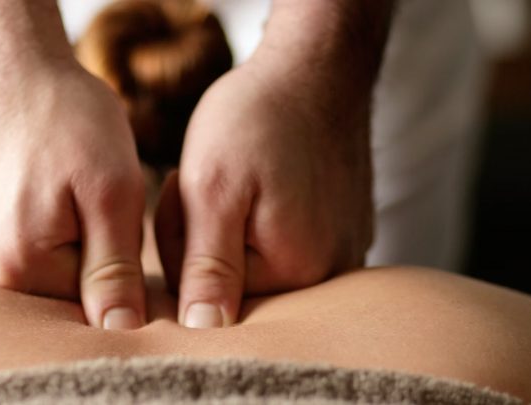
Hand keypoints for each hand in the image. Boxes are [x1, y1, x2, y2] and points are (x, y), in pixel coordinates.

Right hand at [0, 59, 146, 329]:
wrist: (3, 66)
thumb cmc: (66, 119)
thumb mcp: (112, 189)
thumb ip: (114, 270)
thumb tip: (120, 332)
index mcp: (18, 267)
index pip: (80, 309)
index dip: (109, 273)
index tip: (107, 226)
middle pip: (39, 299)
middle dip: (70, 264)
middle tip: (71, 201)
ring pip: (10, 280)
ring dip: (32, 253)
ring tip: (38, 196)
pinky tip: (9, 203)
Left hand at [155, 0, 388, 327]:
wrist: (317, 68)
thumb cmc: (257, 120)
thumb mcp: (212, 188)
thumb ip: (206, 267)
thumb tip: (203, 332)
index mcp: (294, 269)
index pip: (209, 292)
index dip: (183, 241)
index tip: (189, 192)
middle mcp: (330, 272)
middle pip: (238, 283)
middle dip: (208, 236)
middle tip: (211, 180)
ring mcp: (344, 251)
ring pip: (259, 260)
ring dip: (236, 224)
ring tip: (246, 176)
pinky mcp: (347, 230)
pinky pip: (290, 242)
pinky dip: (268, 215)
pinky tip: (272, 180)